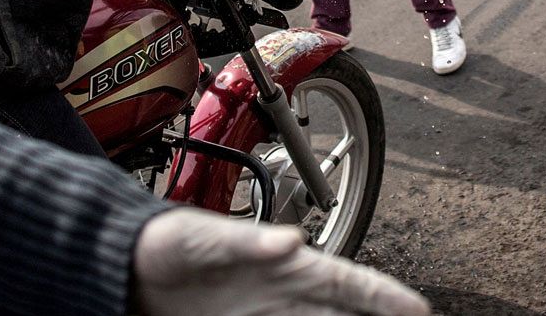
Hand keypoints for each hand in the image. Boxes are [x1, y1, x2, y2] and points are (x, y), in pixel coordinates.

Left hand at [131, 207, 429, 315]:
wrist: (127, 269)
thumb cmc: (167, 241)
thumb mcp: (203, 236)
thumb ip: (245, 240)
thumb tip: (287, 239)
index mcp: (284, 263)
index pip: (347, 281)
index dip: (383, 295)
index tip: (418, 308)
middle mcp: (284, 294)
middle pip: (346, 313)